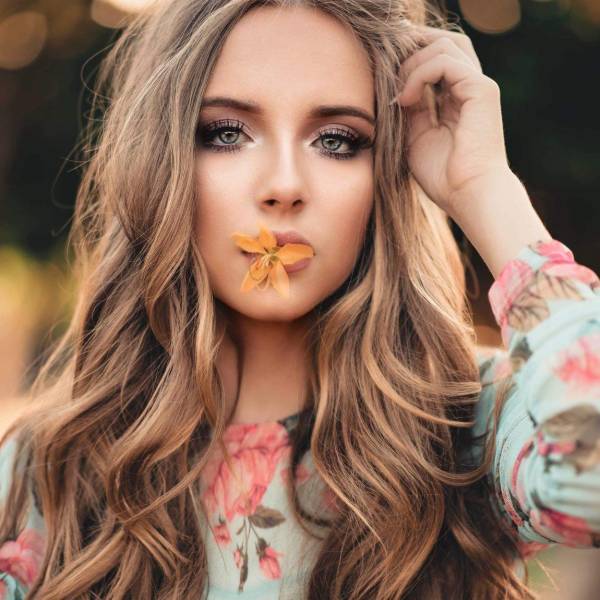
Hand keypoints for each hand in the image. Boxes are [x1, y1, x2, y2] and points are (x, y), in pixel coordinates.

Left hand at [391, 25, 509, 218]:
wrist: (467, 195)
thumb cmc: (444, 177)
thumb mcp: (415, 139)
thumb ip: (408, 111)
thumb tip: (392, 90)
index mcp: (457, 99)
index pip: (435, 60)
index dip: (408, 61)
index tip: (382, 78)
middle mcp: (469, 88)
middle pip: (444, 42)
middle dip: (412, 47)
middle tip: (386, 66)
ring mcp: (478, 86)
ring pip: (444, 45)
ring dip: (412, 63)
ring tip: (397, 94)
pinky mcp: (481, 89)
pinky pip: (445, 62)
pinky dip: (419, 74)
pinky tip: (405, 99)